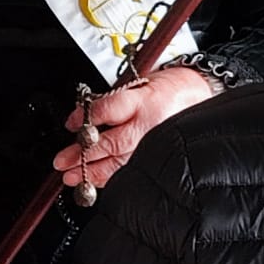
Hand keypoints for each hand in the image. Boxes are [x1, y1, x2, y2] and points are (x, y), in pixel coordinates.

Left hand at [51, 67, 215, 192]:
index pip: (111, 109)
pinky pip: (133, 170)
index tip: (70, 123)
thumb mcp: (139, 81)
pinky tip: (95, 182)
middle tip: (62, 162)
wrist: (201, 94)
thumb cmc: (170, 87)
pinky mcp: (160, 156)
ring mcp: (156, 144)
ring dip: (94, 173)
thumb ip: (112, 99)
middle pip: (113, 143)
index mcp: (145, 100)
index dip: (87, 118)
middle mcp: (151, 125)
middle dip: (84, 155)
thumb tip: (83, 116)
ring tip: (72, 178)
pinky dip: (112, 178)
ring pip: (122, 163)